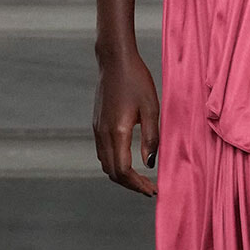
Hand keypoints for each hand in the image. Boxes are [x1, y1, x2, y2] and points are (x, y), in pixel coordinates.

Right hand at [93, 48, 158, 195]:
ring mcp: (97, 129)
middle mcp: (103, 133)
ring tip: (140, 178)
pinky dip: (114, 163)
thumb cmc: (136, 80)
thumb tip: (150, 163)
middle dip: (130, 184)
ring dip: (121, 175)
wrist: (114, 60)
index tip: (152, 190)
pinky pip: (102, 152)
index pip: (123, 170)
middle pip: (111, 172)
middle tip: (149, 188)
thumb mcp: (151, 108)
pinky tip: (128, 161)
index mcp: (117, 131)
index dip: (137, 184)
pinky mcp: (97, 123)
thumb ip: (151, 137)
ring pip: (105, 163)